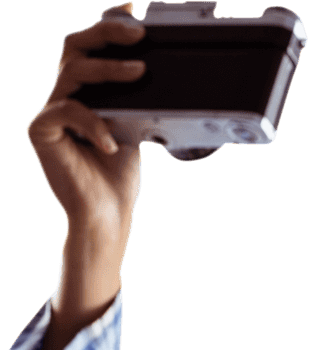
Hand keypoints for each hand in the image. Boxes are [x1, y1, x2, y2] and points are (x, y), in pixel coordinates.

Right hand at [26, 4, 145, 232]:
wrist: (108, 215)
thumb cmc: (118, 177)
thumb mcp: (134, 127)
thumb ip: (133, 95)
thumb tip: (144, 60)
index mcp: (83, 93)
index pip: (89, 47)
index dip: (106, 24)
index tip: (133, 14)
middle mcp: (63, 96)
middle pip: (74, 45)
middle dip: (106, 33)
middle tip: (138, 34)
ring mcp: (50, 112)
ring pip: (72, 71)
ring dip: (108, 69)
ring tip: (139, 73)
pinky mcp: (41, 131)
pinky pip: (66, 111)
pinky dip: (93, 122)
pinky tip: (112, 142)